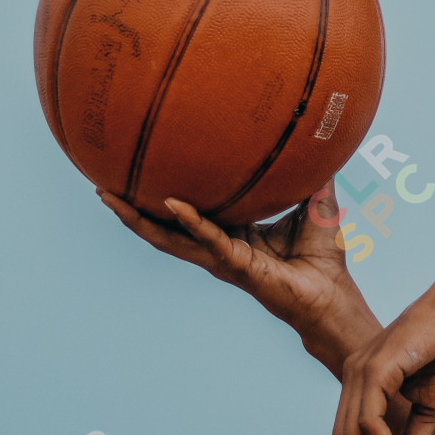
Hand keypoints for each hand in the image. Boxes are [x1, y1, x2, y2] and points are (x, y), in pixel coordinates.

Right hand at [97, 183, 356, 349]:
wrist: (333, 297)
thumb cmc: (323, 259)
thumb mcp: (315, 205)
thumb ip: (312, 176)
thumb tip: (320, 138)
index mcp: (231, 235)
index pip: (187, 214)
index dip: (160, 197)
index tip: (138, 173)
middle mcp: (219, 248)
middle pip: (163, 228)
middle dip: (131, 210)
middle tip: (101, 186)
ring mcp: (223, 260)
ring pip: (170, 239)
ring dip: (139, 220)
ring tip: (111, 198)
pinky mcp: (237, 266)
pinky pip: (209, 240)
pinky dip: (191, 222)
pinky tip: (172, 204)